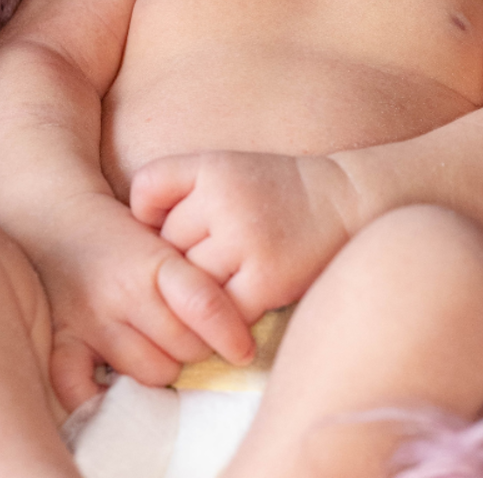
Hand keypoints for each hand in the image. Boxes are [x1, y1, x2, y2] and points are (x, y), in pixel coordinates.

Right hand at [26, 191, 253, 410]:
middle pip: (183, 347)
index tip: (244, 350)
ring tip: (159, 347)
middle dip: (198, 346)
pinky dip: (100, 396)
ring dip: (163, 367)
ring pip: (150, 372)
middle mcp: (121, 293)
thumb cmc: (127, 233)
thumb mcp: (166, 239)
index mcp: (153, 262)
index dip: (230, 333)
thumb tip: (238, 321)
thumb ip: (196, 276)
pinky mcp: (61, 340)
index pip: (201, 303)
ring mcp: (89, 321)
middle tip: (193, 334)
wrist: (60, 217)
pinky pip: (81, 389)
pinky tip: (115, 387)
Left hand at [129, 151, 356, 321]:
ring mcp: (245, 240)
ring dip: (198, 290)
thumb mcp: (227, 168)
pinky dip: (223, 316)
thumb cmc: (277, 191)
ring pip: (189, 281)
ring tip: (220, 285)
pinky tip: (237, 306)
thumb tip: (135, 245)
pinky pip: (220, 310)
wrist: (347, 202)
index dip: (147, 213)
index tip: (166, 225)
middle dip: (178, 257)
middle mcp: (224, 199)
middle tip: (203, 262)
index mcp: (212, 166)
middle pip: (165, 245)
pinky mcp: (267, 280)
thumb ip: (180, 191)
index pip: (146, 191)